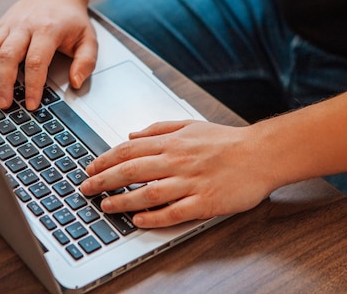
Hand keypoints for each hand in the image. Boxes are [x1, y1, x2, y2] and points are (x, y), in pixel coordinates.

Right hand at [0, 0, 97, 109]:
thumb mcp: (88, 39)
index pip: (36, 61)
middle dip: (4, 83)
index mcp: (48, 29)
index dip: (32, 86)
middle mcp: (25, 25)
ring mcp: (9, 23)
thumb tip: (75, 82)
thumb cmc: (72, 19)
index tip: (31, 104)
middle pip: (7, 56)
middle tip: (5, 104)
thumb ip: (86, 62)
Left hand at [80, 120, 276, 227]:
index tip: (90, 168)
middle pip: (131, 171)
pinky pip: (173, 212)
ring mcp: (191, 182)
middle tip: (85, 189)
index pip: (129, 150)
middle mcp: (178, 160)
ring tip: (105, 206)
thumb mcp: (190, 124)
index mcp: (173, 142)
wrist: (261, 154)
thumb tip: (131, 135)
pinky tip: (138, 220)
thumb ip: (158, 129)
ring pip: (148, 193)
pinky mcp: (204, 202)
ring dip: (123, 200)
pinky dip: (153, 218)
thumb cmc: (226, 141)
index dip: (105, 159)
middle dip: (103, 180)